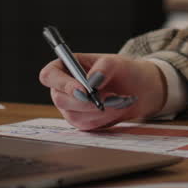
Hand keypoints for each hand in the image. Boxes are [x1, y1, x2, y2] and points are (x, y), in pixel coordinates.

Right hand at [38, 53, 166, 130]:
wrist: (138, 89)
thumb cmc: (124, 71)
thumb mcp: (117, 62)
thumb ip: (104, 67)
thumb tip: (92, 80)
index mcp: (65, 67)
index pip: (49, 75)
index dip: (62, 84)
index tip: (83, 90)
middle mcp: (64, 88)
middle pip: (60, 99)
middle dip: (85, 101)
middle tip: (108, 98)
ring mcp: (71, 106)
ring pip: (74, 115)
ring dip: (99, 110)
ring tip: (119, 100)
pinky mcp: (82, 121)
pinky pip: (87, 125)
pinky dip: (104, 118)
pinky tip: (117, 108)